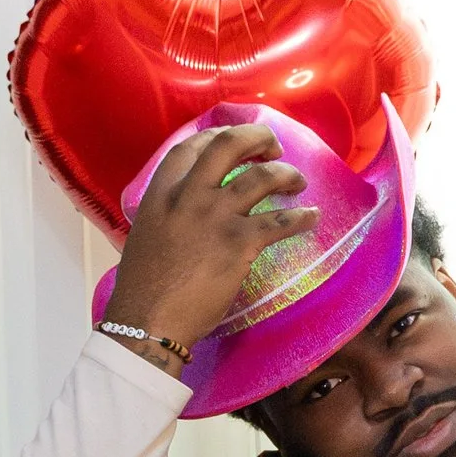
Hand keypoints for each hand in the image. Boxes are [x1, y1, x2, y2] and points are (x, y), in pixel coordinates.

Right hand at [103, 123, 315, 361]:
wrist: (147, 321)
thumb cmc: (144, 288)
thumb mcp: (147, 235)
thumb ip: (168, 216)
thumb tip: (186, 214)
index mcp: (161, 194)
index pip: (190, 147)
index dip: (217, 136)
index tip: (235, 139)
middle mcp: (189, 197)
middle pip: (229, 145)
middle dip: (257, 137)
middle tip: (273, 147)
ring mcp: (216, 217)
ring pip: (262, 178)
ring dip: (286, 175)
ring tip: (297, 183)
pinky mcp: (239, 243)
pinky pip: (280, 222)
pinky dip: (301, 217)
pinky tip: (311, 217)